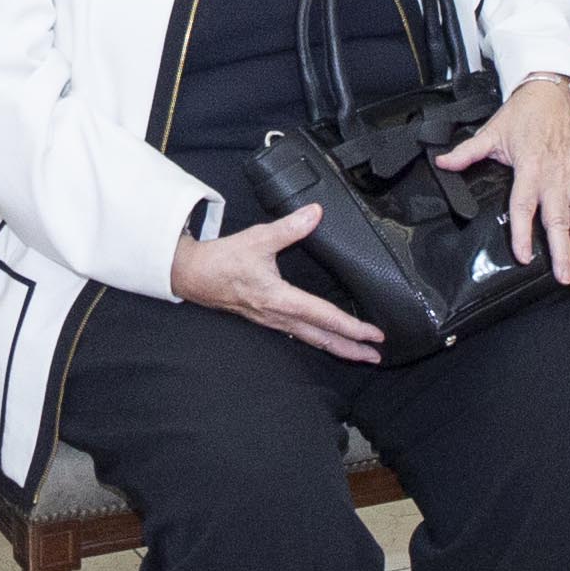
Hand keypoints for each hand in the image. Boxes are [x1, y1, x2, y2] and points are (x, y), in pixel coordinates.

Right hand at [171, 205, 384, 363]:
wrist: (193, 276)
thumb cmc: (223, 261)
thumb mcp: (257, 239)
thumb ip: (289, 228)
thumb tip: (315, 214)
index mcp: (281, 299)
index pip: (325, 317)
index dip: (352, 327)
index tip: (374, 334)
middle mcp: (279, 316)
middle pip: (322, 338)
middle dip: (351, 349)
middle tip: (376, 357)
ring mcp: (274, 322)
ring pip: (312, 340)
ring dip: (337, 348)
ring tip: (359, 354)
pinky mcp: (268, 320)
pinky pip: (300, 335)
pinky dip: (319, 340)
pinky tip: (327, 340)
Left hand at [433, 73, 569, 283]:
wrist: (551, 94)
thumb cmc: (523, 115)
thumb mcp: (492, 132)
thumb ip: (467, 152)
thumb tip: (442, 163)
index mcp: (530, 169)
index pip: (524, 207)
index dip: (522, 233)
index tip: (523, 256)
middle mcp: (555, 177)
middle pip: (558, 220)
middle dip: (561, 250)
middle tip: (563, 275)